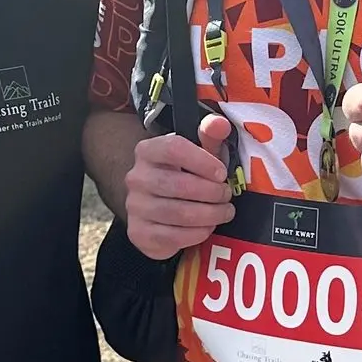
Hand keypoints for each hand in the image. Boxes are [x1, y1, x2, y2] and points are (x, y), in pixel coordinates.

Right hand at [124, 113, 233, 260]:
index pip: (174, 148)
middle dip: (212, 193)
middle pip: (179, 184)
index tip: (222, 173)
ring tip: (223, 212)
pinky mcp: (139, 233)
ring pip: (179, 213)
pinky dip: (197, 233)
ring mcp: (135, 207)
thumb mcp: (197, 152)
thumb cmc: (183, 175)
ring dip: (210, 215)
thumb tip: (220, 125)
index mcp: (148, 151)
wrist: (156, 206)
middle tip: (227, 196)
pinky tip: (207, 227)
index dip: (203, 161)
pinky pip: (173, 236)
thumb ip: (209, 136)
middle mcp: (136, 177)